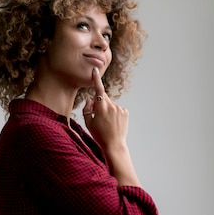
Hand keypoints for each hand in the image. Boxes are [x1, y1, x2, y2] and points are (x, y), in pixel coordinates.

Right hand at [82, 67, 140, 186]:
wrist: (114, 145)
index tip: (95, 70)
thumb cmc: (99, 135)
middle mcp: (112, 106)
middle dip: (99, 103)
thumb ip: (87, 108)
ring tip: (107, 123)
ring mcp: (120, 109)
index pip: (98, 89)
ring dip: (107, 109)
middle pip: (103, 98)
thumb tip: (90, 99)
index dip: (96, 79)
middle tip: (98, 116)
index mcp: (101, 107)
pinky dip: (114, 113)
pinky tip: (113, 123)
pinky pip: (117, 109)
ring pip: (110, 104)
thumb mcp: (88, 122)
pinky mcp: (125, 112)